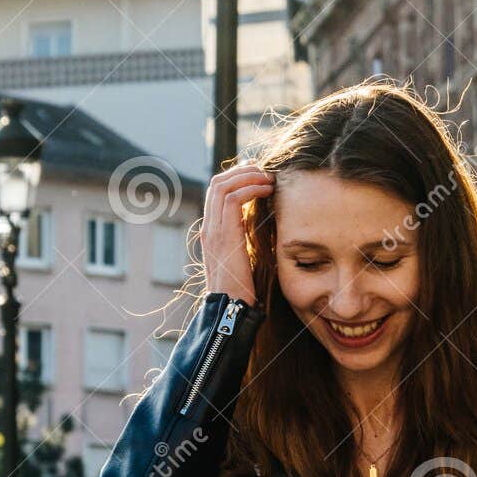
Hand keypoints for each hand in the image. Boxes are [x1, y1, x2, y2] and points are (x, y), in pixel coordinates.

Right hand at [202, 164, 272, 305]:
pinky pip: (233, 198)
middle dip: (242, 171)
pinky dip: (251, 188)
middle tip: (264, 173)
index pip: (216, 191)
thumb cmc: (241, 287)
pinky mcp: (224, 234)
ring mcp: (214, 229)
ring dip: (248, 176)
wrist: (231, 305)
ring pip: (223, 185)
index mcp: (211, 231)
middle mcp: (208, 227)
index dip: (236, 177)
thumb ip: (242, 237)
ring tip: (268, 179)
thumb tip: (255, 222)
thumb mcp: (240, 256)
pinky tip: (267, 191)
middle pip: (217, 182)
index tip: (257, 177)